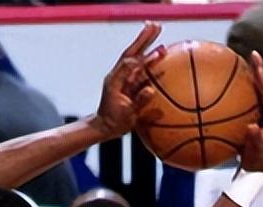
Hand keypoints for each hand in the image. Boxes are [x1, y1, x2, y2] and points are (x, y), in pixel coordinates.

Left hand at [94, 22, 164, 138]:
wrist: (104, 126)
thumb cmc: (114, 122)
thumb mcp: (127, 114)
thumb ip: (138, 102)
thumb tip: (150, 89)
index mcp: (115, 81)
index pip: (129, 64)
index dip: (143, 58)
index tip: (157, 52)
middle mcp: (118, 75)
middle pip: (131, 52)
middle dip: (143, 39)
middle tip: (155, 25)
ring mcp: (123, 76)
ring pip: (134, 56)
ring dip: (145, 42)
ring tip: (156, 29)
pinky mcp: (128, 80)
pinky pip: (139, 65)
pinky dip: (148, 56)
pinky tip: (158, 52)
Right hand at [239, 51, 262, 171]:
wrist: (256, 169)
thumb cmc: (255, 159)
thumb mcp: (254, 149)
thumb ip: (254, 138)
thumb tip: (252, 127)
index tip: (257, 65)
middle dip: (262, 69)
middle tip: (253, 54)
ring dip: (257, 75)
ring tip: (247, 62)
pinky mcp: (261, 116)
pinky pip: (255, 96)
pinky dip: (248, 87)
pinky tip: (236, 81)